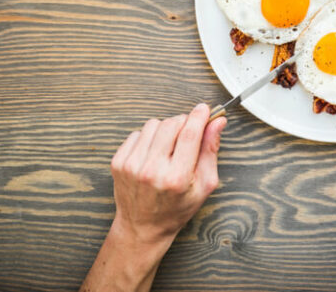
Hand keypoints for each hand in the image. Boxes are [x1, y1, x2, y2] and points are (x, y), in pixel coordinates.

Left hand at [81, 104, 225, 291]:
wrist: (143, 227)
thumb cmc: (176, 208)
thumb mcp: (204, 185)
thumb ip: (211, 151)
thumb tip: (216, 123)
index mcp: (176, 178)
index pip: (190, 134)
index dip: (199, 116)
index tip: (204, 109)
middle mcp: (151, 170)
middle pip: (171, 124)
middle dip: (184, 122)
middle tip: (189, 133)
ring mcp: (132, 165)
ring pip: (153, 124)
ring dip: (165, 130)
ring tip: (169, 148)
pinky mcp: (118, 162)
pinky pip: (137, 133)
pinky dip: (148, 138)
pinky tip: (153, 154)